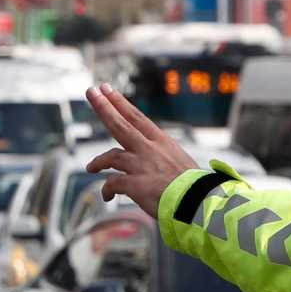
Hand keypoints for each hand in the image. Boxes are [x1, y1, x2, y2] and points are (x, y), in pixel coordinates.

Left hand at [84, 85, 198, 211]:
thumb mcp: (179, 160)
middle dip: (103, 107)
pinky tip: (107, 196)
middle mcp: (149, 149)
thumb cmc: (193, 186)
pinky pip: (112, 183)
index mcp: (162, 141)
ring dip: (97, 162)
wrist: (200, 202)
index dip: (119, 102)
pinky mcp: (135, 184)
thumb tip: (151, 158)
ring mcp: (141, 165)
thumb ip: (161, 156)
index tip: (107, 89)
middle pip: (120, 124)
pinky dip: (107, 190)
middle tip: (91, 92)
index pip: (136, 117)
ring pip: (111, 156)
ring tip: (91, 168)